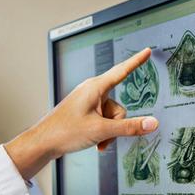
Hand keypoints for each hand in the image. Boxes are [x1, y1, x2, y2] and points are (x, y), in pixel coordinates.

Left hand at [4, 48, 157, 179]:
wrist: (42, 143)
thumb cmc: (64, 132)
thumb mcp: (102, 130)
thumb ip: (129, 127)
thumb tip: (152, 123)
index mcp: (94, 88)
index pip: (121, 71)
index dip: (136, 61)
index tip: (147, 51)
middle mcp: (91, 91)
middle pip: (119, 106)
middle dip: (116, 124)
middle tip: (102, 135)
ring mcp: (87, 102)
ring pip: (112, 117)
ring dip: (108, 131)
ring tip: (95, 140)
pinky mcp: (84, 112)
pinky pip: (102, 121)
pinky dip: (102, 132)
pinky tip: (94, 142)